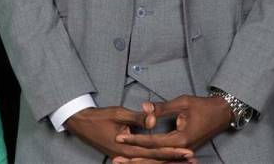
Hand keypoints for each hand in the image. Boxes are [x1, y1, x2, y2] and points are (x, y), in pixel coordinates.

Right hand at [64, 106, 193, 161]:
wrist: (81, 123)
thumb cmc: (99, 117)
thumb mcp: (119, 114)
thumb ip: (139, 118)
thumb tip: (154, 119)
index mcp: (127, 149)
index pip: (155, 152)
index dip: (172, 153)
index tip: (187, 152)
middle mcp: (126, 157)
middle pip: (155, 162)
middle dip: (174, 161)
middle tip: (192, 160)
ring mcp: (124, 158)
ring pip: (149, 163)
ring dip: (167, 161)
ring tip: (184, 161)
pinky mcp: (123, 155)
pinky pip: (142, 160)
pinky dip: (155, 160)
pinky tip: (165, 160)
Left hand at [114, 94, 232, 152]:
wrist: (222, 113)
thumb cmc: (203, 106)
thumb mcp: (182, 103)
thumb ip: (162, 107)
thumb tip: (143, 107)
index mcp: (180, 139)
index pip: (152, 142)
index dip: (135, 139)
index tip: (119, 137)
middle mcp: (181, 150)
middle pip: (153, 157)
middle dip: (133, 159)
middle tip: (115, 160)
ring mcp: (183, 152)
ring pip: (158, 161)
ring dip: (141, 162)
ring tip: (123, 163)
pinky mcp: (183, 152)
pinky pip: (164, 158)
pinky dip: (151, 160)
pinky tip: (141, 160)